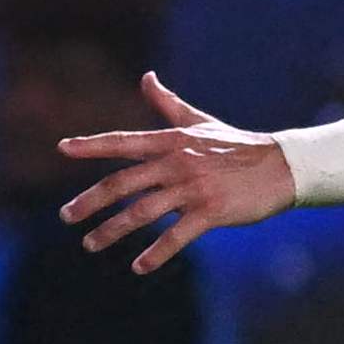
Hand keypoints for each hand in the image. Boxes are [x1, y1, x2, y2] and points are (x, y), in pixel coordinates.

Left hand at [54, 74, 294, 272]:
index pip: (122, 142)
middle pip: (122, 184)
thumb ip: (167, 103)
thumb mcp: (198, 121)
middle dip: (90, 202)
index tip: (63, 148)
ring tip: (90, 245)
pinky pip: (176, 236)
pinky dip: (155, 253)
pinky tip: (138, 266)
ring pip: (141, 213)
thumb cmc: (236, 144)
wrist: (280, 167)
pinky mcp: (210, 212)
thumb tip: (146, 77)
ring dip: (112, 231)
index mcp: (170, 141)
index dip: (91, 145)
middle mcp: (176, 163)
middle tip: (66, 217)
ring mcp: (192, 189)